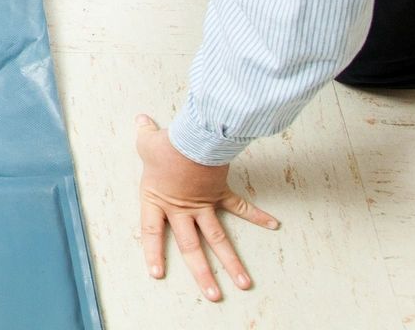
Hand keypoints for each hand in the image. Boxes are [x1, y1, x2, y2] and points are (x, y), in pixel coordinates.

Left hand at [135, 113, 279, 301]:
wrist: (192, 138)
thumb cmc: (167, 142)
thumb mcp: (147, 138)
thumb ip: (144, 133)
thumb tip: (140, 119)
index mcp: (157, 199)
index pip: (151, 231)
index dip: (153, 252)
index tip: (157, 274)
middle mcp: (181, 208)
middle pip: (190, 246)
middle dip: (202, 272)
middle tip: (213, 296)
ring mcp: (202, 204)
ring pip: (218, 239)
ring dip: (232, 262)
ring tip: (244, 284)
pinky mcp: (220, 193)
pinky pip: (241, 207)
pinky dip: (258, 215)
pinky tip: (274, 225)